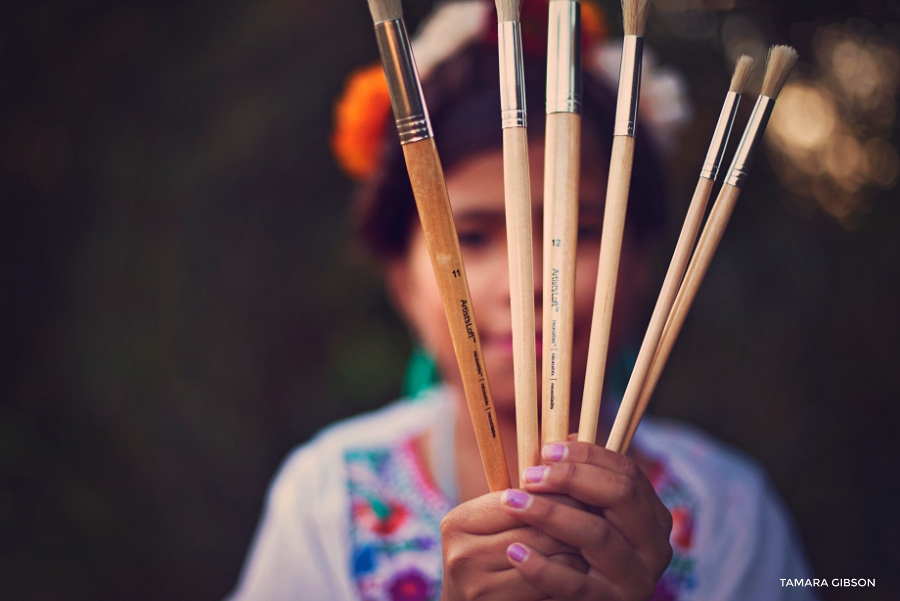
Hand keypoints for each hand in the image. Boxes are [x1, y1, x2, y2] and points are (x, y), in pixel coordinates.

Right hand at [440, 492, 588, 600]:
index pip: (517, 500)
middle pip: (535, 531)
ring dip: (578, 546)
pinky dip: (571, 573)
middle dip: (573, 519)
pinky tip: (585, 564)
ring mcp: (479, 587)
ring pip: (548, 558)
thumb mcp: (491, 522)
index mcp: (457, 522)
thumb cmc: (486, 549)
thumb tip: (570, 462)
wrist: (467, 599)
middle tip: (602, 511)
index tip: (582, 487)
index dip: (554, 493)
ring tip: (600, 534)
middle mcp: (463, 556)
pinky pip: (551, 587)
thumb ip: (520, 498)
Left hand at [500, 442, 672, 600]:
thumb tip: (562, 439)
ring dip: (550, 514)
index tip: (546, 450)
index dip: (587, 455)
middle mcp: (654, 546)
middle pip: (620, 495)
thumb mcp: (587, 514)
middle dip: (572, 478)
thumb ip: (580, 482)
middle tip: (529, 476)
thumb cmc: (579, 551)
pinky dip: (542, 567)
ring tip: (512, 503)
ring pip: (597, 534)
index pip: (627, 472)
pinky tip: (515, 552)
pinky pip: (575, 585)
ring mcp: (637, 580)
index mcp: (652, 516)